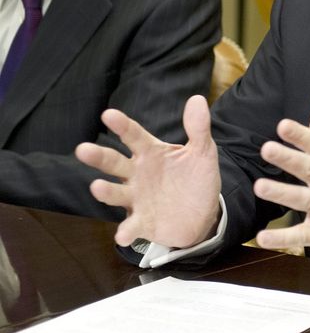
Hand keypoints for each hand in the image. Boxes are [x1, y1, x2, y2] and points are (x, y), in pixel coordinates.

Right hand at [74, 95, 221, 248]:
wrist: (203, 214)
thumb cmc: (196, 178)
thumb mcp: (203, 152)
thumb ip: (198, 128)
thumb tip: (197, 99)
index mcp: (151, 153)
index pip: (134, 135)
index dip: (122, 125)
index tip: (108, 114)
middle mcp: (138, 174)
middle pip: (114, 162)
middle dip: (98, 156)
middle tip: (82, 149)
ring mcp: (137, 198)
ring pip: (115, 193)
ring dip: (106, 191)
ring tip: (97, 187)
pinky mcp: (142, 222)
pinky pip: (131, 226)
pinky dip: (126, 230)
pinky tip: (123, 233)